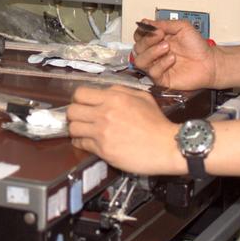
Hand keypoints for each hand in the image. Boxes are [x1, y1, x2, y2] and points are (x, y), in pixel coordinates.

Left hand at [66, 85, 184, 175]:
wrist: (167, 146)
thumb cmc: (157, 123)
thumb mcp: (143, 97)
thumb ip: (122, 90)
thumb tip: (106, 91)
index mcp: (114, 98)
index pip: (80, 93)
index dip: (79, 99)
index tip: (82, 104)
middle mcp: (105, 113)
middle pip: (72, 110)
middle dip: (74, 114)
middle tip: (80, 118)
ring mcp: (102, 132)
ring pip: (73, 128)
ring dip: (76, 130)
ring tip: (83, 131)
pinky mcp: (103, 149)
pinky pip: (81, 144)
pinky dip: (81, 143)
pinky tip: (88, 142)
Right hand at [132, 18, 218, 90]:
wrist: (209, 62)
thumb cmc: (198, 46)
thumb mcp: (182, 27)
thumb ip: (164, 24)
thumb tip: (147, 22)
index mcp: (157, 40)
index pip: (139, 36)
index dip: (142, 31)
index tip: (151, 28)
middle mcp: (154, 53)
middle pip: (137, 47)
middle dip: (147, 40)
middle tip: (160, 36)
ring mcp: (157, 66)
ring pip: (140, 61)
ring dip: (152, 52)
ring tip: (166, 47)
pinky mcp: (162, 78)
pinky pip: (152, 72)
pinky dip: (161, 64)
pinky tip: (172, 59)